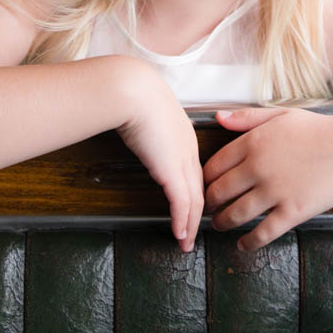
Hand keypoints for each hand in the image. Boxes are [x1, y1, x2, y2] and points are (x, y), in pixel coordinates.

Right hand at [115, 65, 202, 251]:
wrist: (133, 90)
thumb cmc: (133, 94)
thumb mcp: (144, 111)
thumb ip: (146, 125)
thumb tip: (136, 129)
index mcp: (184, 135)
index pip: (193, 169)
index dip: (194, 189)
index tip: (193, 205)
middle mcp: (188, 149)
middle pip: (199, 187)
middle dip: (197, 211)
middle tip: (194, 230)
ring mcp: (182, 160)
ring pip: (194, 199)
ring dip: (191, 223)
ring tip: (187, 241)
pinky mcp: (172, 170)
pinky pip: (182, 202)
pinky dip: (183, 221)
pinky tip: (181, 235)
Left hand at [203, 108, 332, 250]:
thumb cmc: (318, 129)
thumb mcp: (280, 115)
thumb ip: (247, 117)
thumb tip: (219, 118)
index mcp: (252, 143)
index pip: (215, 165)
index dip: (206, 178)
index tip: (205, 184)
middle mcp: (258, 168)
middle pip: (220, 191)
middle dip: (209, 203)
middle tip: (206, 208)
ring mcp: (274, 192)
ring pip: (236, 214)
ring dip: (222, 223)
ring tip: (220, 226)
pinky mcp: (292, 211)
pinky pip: (263, 232)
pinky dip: (249, 242)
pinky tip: (243, 244)